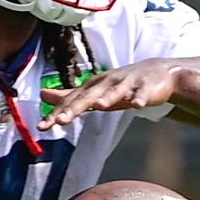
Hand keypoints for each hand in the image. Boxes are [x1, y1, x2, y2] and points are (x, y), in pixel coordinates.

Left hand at [39, 60, 181, 129]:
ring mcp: (127, 84)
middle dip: (75, 108)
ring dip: (107, 98)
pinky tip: (137, 105)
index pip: (71, 100)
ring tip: (98, 105)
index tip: (42, 127)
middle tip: (60, 120)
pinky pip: (142, 94)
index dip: (56, 112)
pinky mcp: (146, 87)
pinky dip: (140, 98)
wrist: (157, 72)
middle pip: (89, 96)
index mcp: (93, 86)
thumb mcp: (94, 90)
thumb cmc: (121, 84)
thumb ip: (69, 96)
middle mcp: (106, 83)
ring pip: (115, 92)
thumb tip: (42, 95)